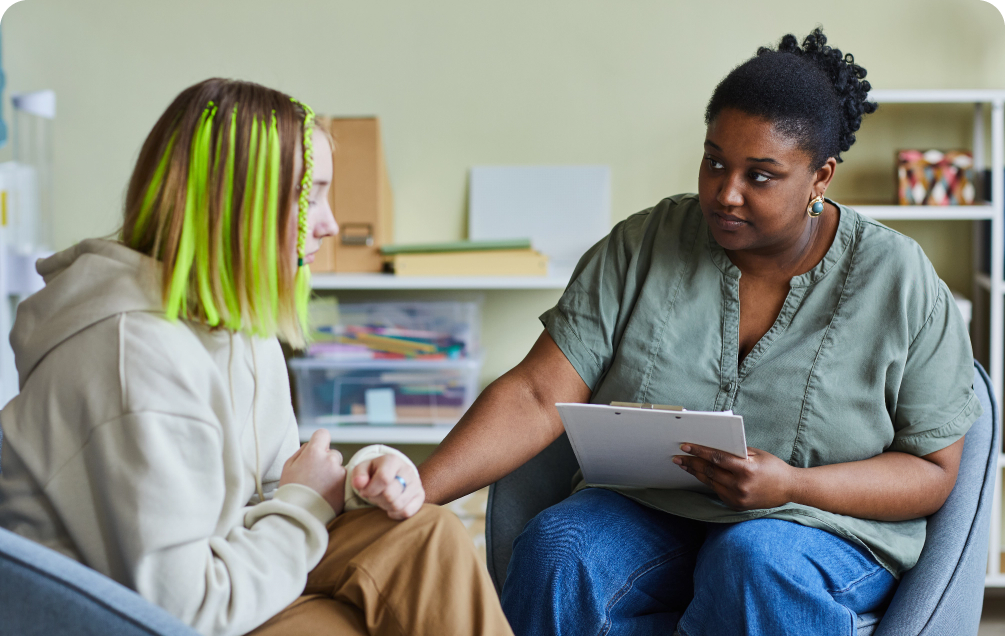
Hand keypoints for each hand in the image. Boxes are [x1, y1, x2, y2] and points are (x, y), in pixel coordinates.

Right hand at [280, 429, 346, 514]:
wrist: (299, 515)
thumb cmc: (291, 490)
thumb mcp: (289, 466)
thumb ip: (303, 451)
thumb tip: (312, 444)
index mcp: (314, 452)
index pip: (323, 434)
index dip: (319, 441)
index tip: (317, 450)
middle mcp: (330, 459)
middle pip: (332, 453)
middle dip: (325, 461)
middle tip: (314, 476)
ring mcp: (339, 472)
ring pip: (338, 467)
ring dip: (332, 473)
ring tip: (319, 488)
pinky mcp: (345, 485)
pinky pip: (343, 479)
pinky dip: (336, 484)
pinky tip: (326, 494)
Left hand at [352, 454, 424, 519]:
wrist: (391, 474)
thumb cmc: (374, 472)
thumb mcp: (362, 470)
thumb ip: (358, 475)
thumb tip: (360, 483)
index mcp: (393, 460)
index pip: (384, 479)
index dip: (371, 489)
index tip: (364, 491)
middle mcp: (407, 470)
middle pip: (390, 494)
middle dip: (377, 498)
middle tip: (375, 494)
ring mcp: (416, 483)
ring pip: (398, 505)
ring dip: (385, 506)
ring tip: (383, 498)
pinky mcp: (420, 496)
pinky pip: (407, 512)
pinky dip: (396, 513)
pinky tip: (391, 506)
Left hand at [674, 444, 795, 510]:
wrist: (790, 489)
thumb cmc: (774, 467)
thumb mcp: (756, 454)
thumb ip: (736, 451)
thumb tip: (713, 445)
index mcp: (746, 469)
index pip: (716, 458)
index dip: (698, 452)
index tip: (685, 446)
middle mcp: (740, 486)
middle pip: (709, 472)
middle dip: (692, 463)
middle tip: (678, 457)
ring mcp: (738, 498)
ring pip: (710, 483)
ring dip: (696, 473)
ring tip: (684, 465)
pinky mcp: (737, 505)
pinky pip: (717, 491)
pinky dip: (708, 482)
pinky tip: (699, 475)